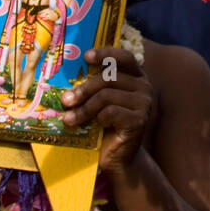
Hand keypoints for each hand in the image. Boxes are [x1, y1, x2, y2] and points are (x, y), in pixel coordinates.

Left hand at [61, 47, 153, 174]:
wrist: (117, 157)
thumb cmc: (104, 126)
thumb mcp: (98, 102)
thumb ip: (92, 87)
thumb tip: (65, 78)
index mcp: (135, 77)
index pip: (124, 57)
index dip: (106, 53)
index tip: (86, 57)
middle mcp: (144, 86)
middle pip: (109, 78)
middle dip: (83, 89)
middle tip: (65, 101)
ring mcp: (144, 103)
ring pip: (106, 96)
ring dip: (84, 108)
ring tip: (69, 119)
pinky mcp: (140, 120)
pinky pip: (111, 112)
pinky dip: (96, 118)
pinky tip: (93, 126)